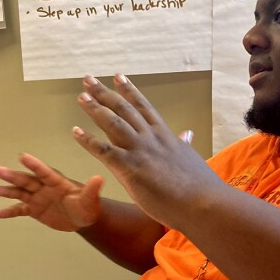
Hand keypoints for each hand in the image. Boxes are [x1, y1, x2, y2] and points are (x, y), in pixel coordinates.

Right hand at [0, 153, 103, 231]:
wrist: (83, 218)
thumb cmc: (88, 206)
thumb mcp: (91, 200)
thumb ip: (92, 190)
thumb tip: (100, 178)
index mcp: (57, 182)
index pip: (44, 172)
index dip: (34, 164)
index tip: (22, 156)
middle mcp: (44, 187)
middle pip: (27, 181)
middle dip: (13, 176)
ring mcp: (38, 197)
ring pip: (20, 193)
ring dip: (6, 191)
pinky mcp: (34, 209)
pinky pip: (19, 210)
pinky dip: (9, 211)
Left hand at [72, 75, 225, 227]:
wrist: (204, 203)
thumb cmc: (200, 187)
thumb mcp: (191, 157)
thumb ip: (183, 144)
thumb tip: (187, 133)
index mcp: (165, 135)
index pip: (143, 106)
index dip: (129, 90)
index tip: (117, 76)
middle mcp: (151, 137)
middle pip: (124, 108)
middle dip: (104, 92)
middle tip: (88, 79)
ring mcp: (141, 151)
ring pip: (113, 123)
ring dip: (95, 108)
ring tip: (81, 97)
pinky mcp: (131, 168)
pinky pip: (104, 151)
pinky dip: (88, 140)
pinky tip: (75, 132)